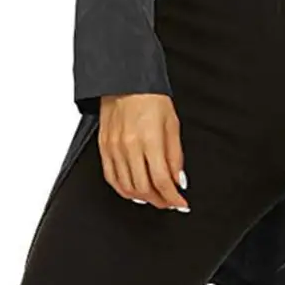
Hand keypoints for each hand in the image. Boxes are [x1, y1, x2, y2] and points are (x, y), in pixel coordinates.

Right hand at [98, 94, 189, 211]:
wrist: (126, 81)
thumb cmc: (151, 98)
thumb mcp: (172, 124)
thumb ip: (175, 155)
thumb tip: (178, 180)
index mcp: (150, 140)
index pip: (162, 180)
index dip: (173, 197)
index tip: (181, 203)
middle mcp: (129, 147)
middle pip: (144, 188)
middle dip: (159, 200)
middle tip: (169, 202)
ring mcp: (114, 149)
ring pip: (127, 187)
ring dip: (143, 198)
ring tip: (155, 197)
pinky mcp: (104, 148)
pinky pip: (111, 178)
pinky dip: (123, 190)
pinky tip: (134, 191)